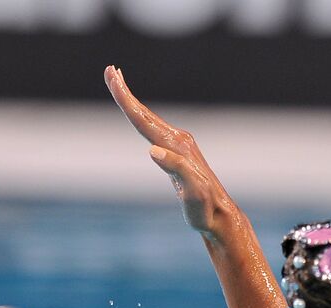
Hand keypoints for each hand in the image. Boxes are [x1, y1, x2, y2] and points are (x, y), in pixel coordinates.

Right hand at [104, 66, 241, 240]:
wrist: (221, 215)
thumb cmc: (205, 207)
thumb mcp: (192, 192)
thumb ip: (176, 169)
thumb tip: (152, 151)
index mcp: (176, 147)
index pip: (144, 120)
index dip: (126, 99)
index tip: (113, 78)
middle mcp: (178, 140)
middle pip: (145, 114)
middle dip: (125, 92)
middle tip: (109, 70)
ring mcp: (179, 145)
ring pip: (150, 119)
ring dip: (133, 102)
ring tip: (118, 83)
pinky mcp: (179, 152)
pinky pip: (155, 129)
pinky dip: (142, 117)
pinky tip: (139, 116)